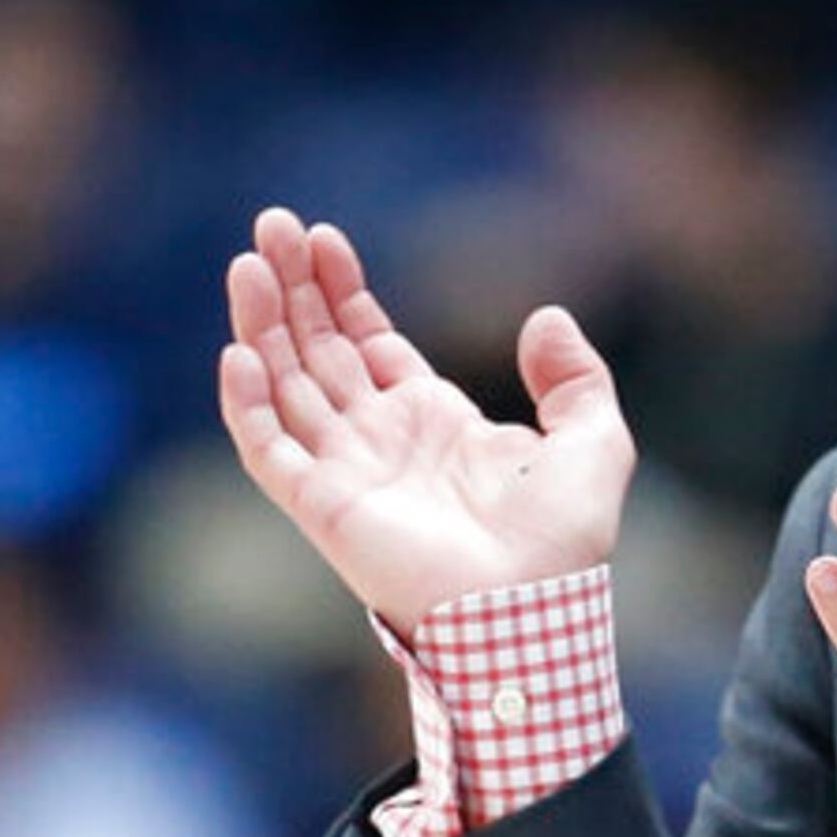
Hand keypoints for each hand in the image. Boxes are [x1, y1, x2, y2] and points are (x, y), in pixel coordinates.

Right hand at [218, 206, 634, 633]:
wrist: (532, 611)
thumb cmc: (564, 543)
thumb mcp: (595, 440)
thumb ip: (575, 377)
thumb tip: (545, 316)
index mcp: (432, 421)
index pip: (367, 342)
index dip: (341, 291)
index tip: (321, 237)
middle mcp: (379, 441)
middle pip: (318, 350)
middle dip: (291, 288)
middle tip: (269, 224)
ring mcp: (345, 472)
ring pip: (286, 383)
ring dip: (263, 324)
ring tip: (247, 262)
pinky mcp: (321, 506)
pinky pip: (268, 448)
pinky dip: (249, 402)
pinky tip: (241, 351)